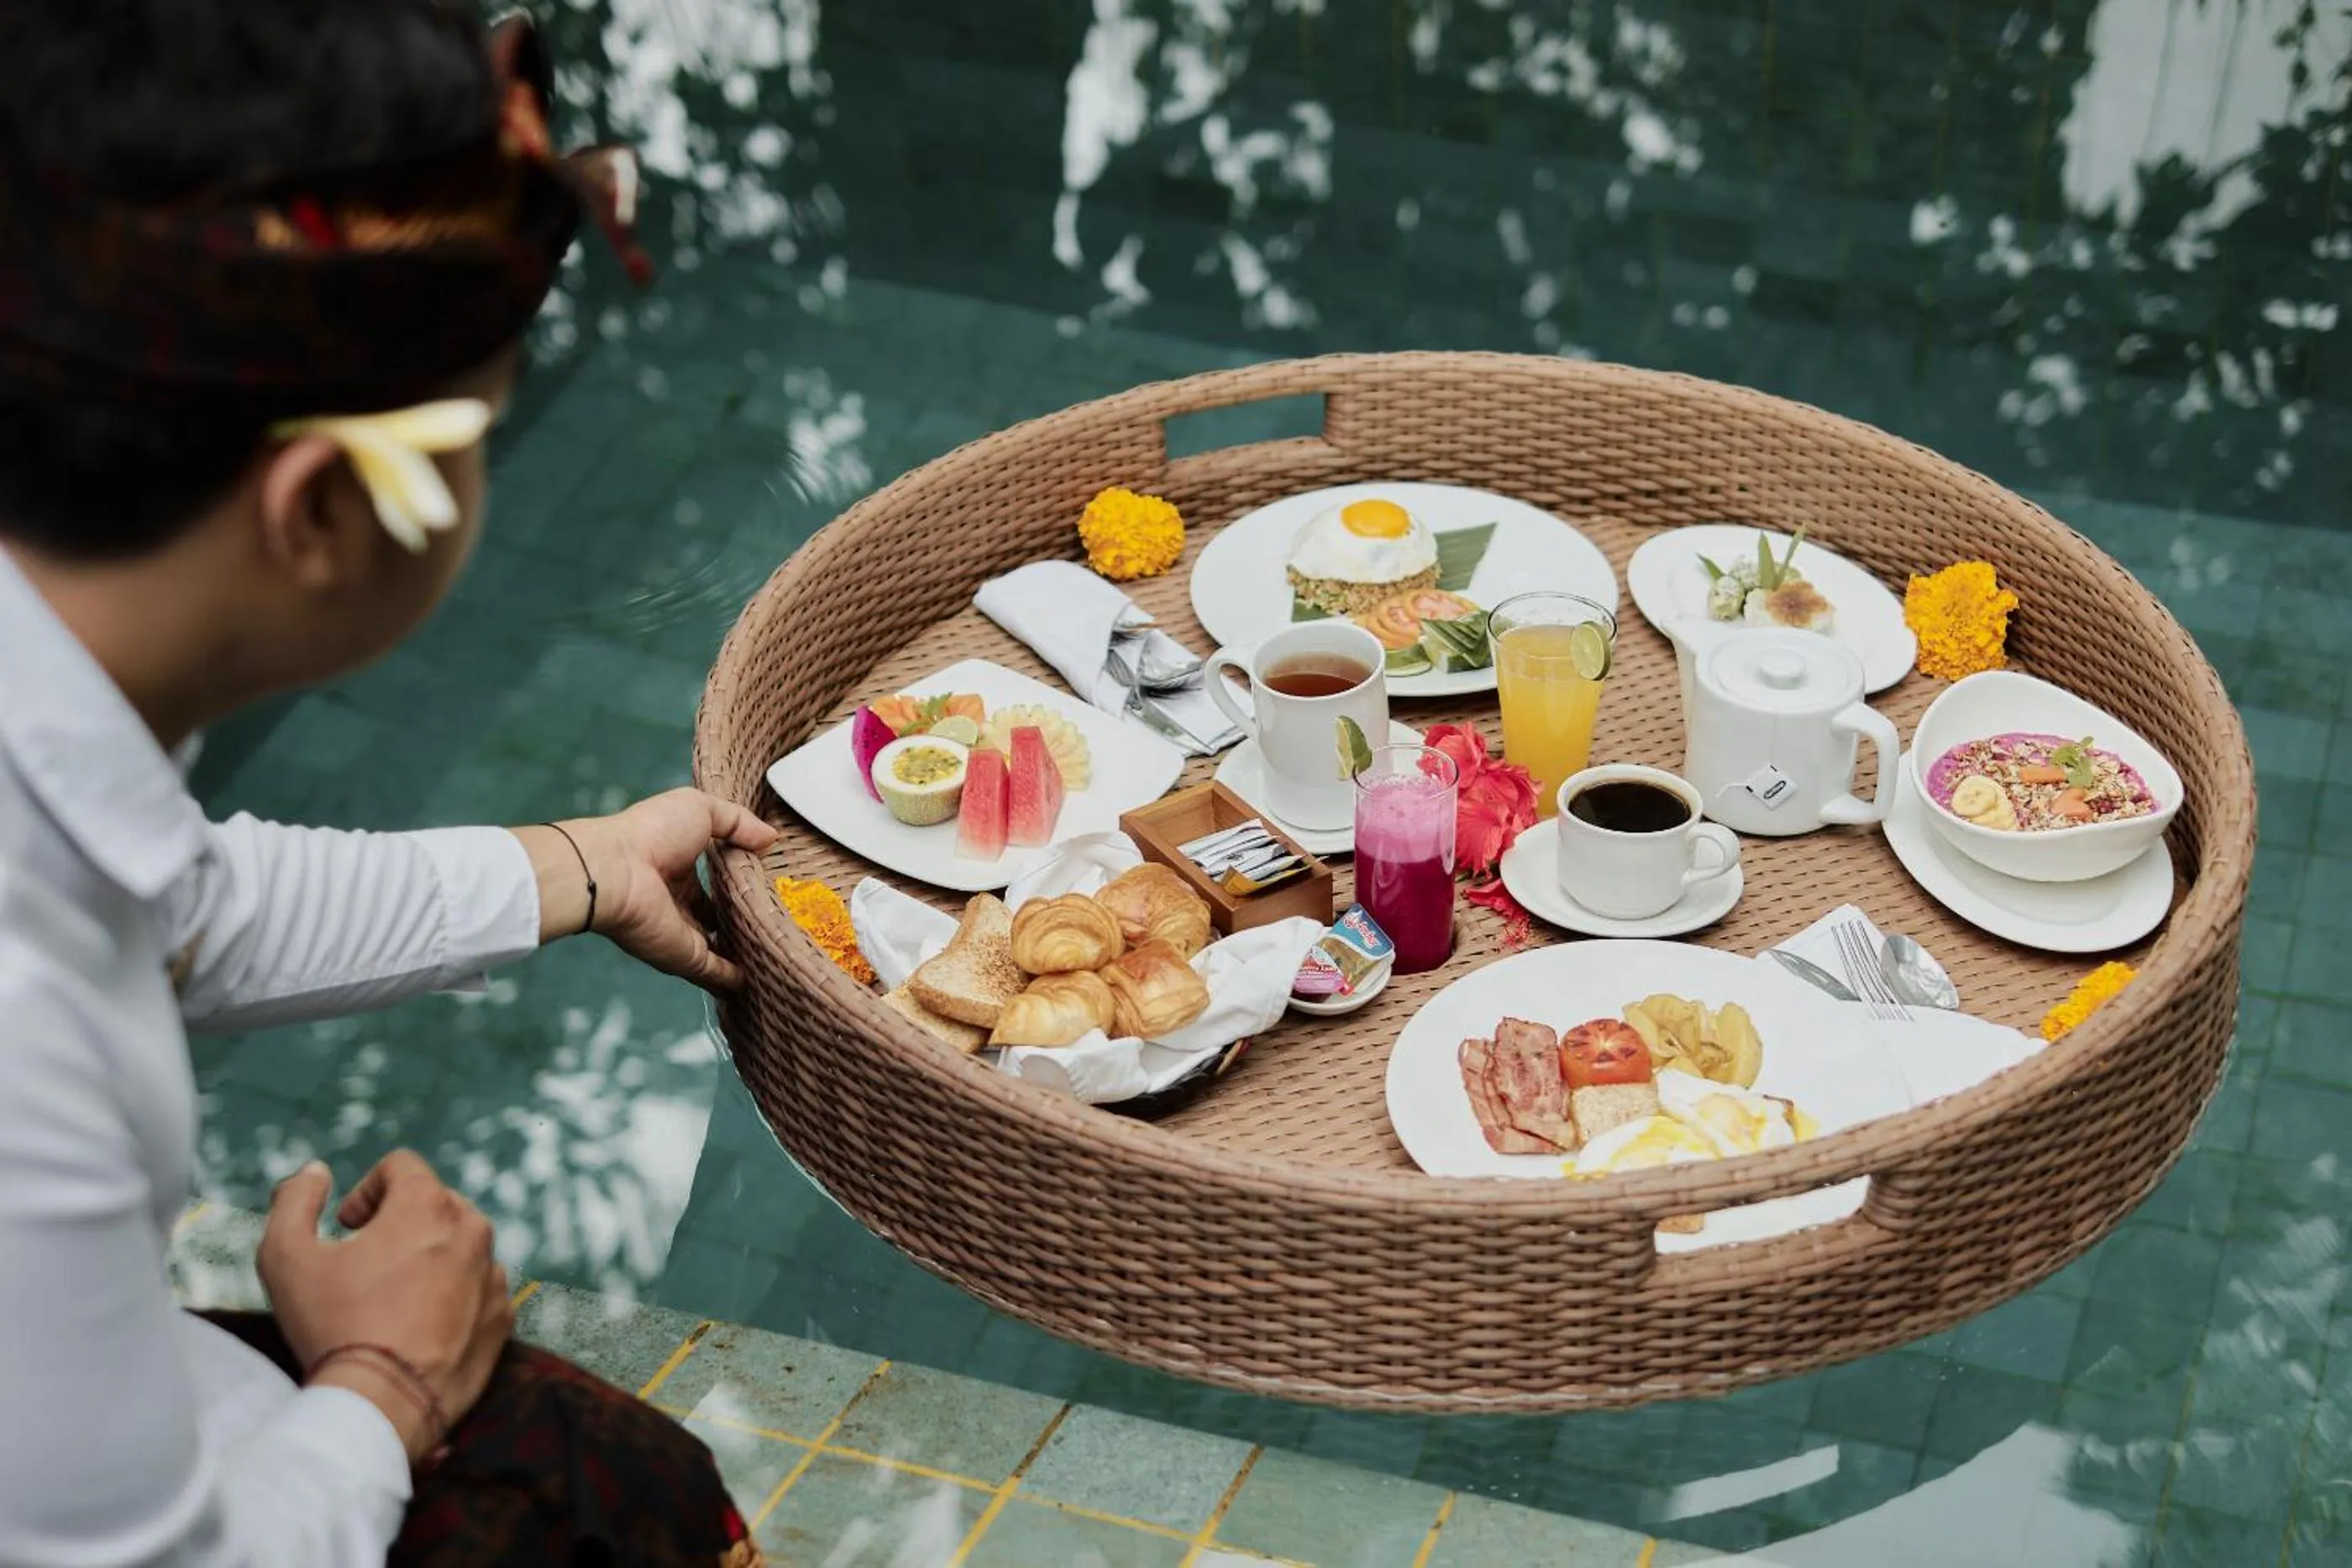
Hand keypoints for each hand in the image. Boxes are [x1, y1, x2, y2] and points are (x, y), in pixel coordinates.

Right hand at [258, 1153, 511, 1462]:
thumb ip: (294, 1199)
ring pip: (460, 1246)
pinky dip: (453, 1296)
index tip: (348, 1228)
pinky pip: (478, 1288)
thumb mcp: (286, 1257)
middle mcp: (472, 1230)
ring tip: (392, 1299)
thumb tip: (316, 1172)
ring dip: (429, 1259)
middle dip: (399, 1222)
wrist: (383, 1405)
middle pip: (435, 1203)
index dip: (367, 1189)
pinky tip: (419, 1328)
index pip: (401, 1166)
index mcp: (428, 1205)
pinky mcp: (502, 1318)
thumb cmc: (333, 1326)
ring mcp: (493, 1275)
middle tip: (365, 1265)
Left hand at [526, 788, 776, 990]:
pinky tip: (754, 983)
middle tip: (780, 924)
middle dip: (741, 921)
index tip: (768, 885)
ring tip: (775, 955)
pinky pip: (714, 973)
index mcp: (680, 866)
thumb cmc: (650, 832)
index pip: (715, 879)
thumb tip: (770, 837)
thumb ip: (738, 822)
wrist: (615, 870)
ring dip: (741, 953)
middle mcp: (679, 902)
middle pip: (716, 916)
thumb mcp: (701, 809)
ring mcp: (681, 932)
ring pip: (718, 947)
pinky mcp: (683, 957)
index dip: (740, 881)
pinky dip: (732, 981)